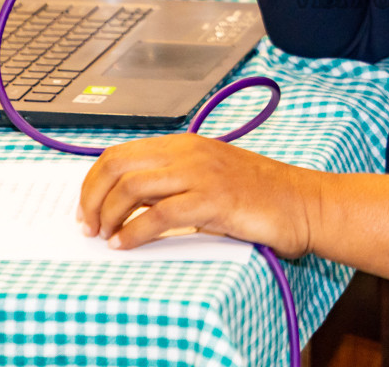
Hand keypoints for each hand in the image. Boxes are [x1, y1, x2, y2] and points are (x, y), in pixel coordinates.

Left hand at [78, 133, 318, 258]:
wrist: (303, 203)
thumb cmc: (260, 195)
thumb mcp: (209, 178)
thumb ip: (173, 182)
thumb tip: (128, 204)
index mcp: (185, 143)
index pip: (120, 153)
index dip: (93, 181)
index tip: (85, 208)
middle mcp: (189, 152)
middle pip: (118, 166)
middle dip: (92, 197)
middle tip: (87, 226)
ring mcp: (201, 174)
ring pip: (132, 188)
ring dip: (108, 216)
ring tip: (105, 238)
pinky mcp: (213, 200)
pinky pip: (159, 215)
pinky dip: (134, 233)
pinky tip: (127, 245)